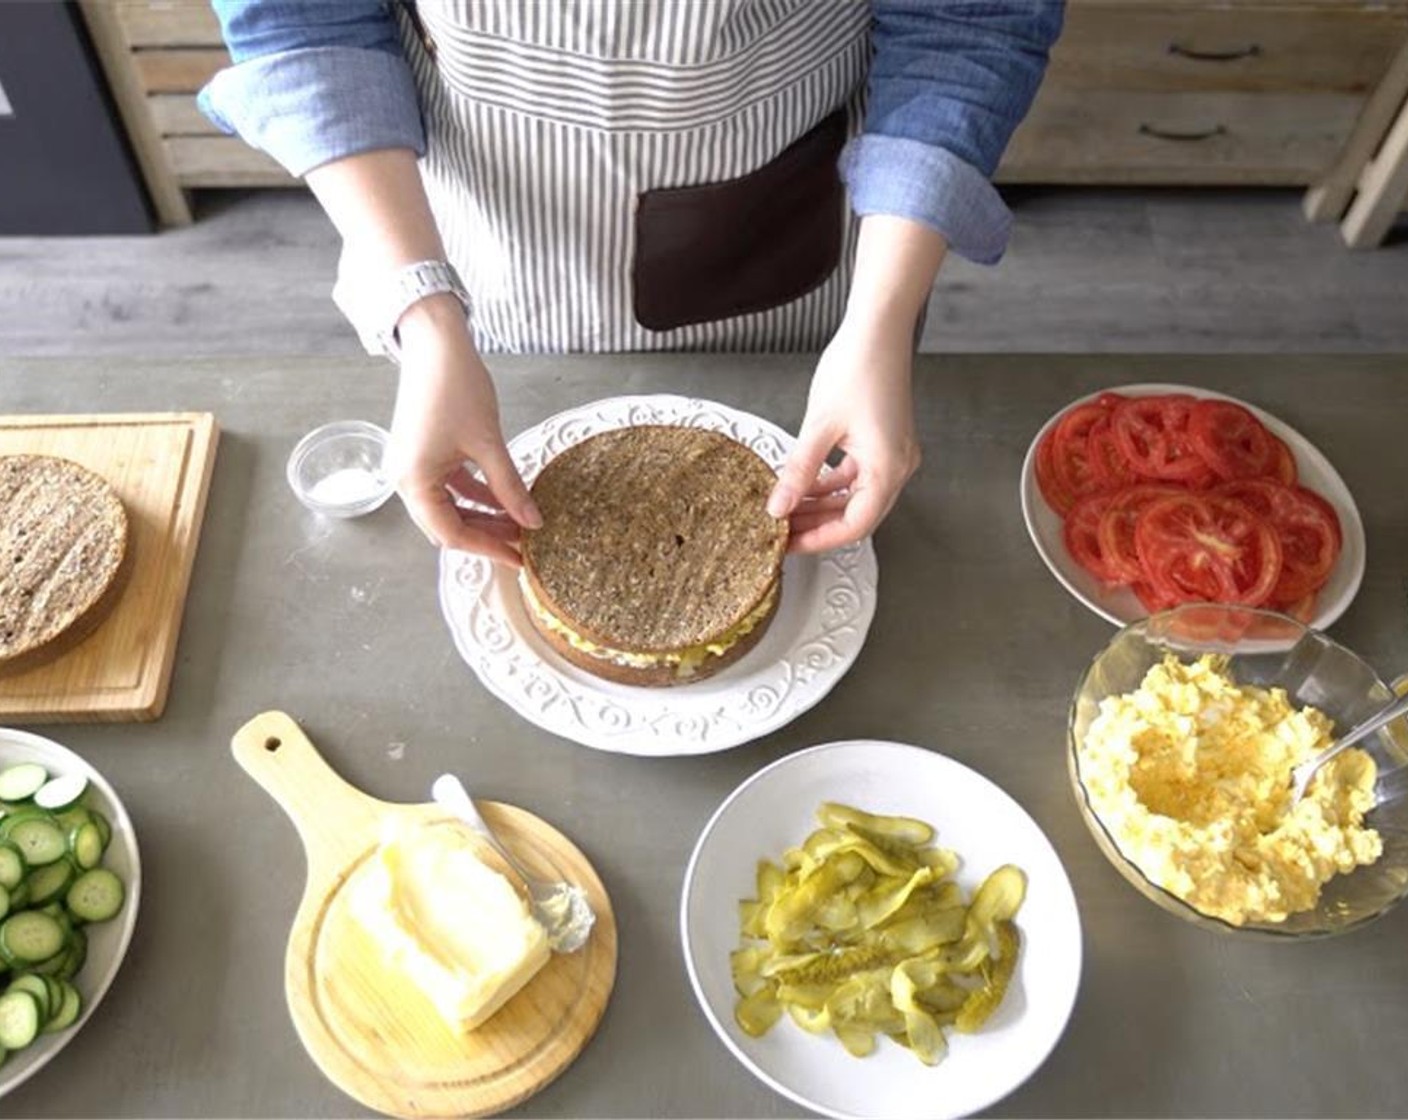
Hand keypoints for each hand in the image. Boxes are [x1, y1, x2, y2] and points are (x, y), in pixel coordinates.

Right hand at [387, 295, 540, 563]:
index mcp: (415, 482)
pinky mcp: (422, 453)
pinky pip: (449, 486)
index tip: (520, 557)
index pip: (452, 534)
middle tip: (524, 543)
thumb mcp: (489, 442)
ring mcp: (412, 466)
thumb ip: (509, 487)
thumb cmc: (456, 387)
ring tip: (519, 523)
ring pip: (449, 507)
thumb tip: (533, 522)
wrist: (435, 342)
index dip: (488, 549)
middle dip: (486, 535)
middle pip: (447, 525)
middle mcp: (405, 480)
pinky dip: (475, 495)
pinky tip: (504, 499)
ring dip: (482, 516)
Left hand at [766, 316, 920, 552]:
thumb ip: (798, 471)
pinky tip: (802, 484)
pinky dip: (830, 483)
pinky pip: (856, 474)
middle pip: (856, 514)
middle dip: (818, 525)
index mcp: (888, 467)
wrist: (878, 328)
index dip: (820, 539)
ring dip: (821, 504)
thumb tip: (778, 508)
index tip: (790, 545)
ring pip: (855, 495)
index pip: (855, 524)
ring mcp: (892, 453)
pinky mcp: (883, 441)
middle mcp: (897, 465)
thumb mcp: (819, 426)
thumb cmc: (858, 367)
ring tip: (785, 509)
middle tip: (781, 531)